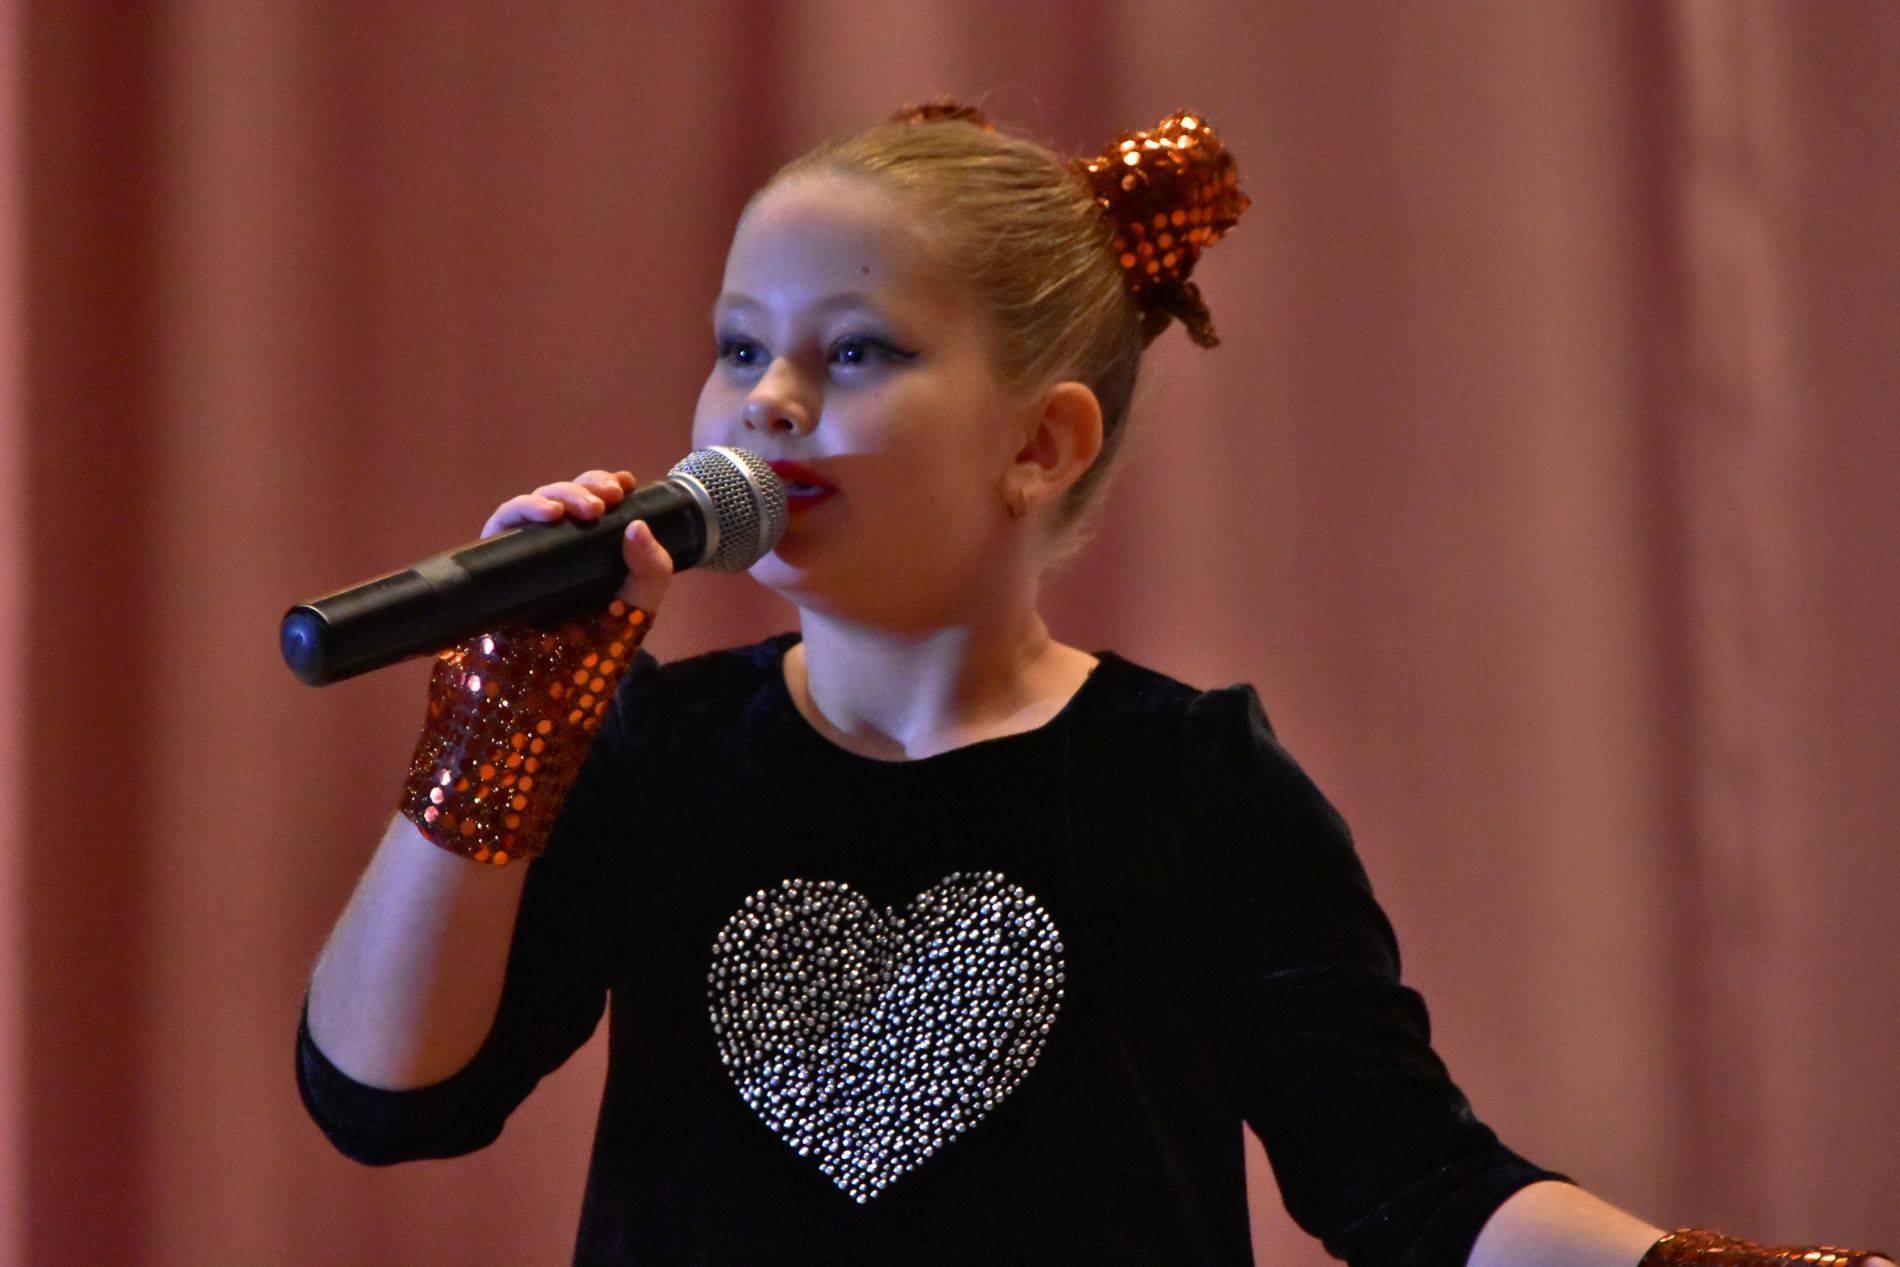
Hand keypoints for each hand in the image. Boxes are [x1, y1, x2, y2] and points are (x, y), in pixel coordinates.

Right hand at [482, 469, 674, 614]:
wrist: (567, 669)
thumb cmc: (606, 631)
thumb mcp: (642, 598)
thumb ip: (651, 566)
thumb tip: (637, 525)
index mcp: (591, 537)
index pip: (594, 496)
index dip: (605, 482)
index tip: (624, 484)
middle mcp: (559, 535)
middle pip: (568, 492)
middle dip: (588, 487)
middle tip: (607, 499)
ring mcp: (529, 543)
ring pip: (539, 499)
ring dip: (561, 494)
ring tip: (582, 509)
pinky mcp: (501, 553)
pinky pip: (506, 519)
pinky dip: (526, 509)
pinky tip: (548, 515)